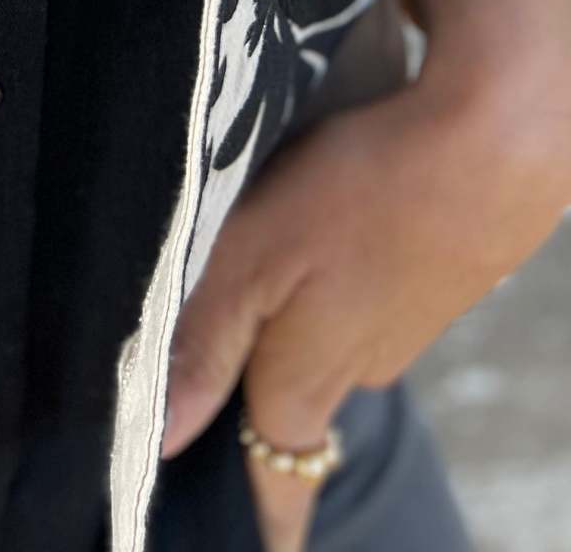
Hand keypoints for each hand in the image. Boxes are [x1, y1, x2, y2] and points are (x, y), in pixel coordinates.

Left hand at [162, 0, 570, 551]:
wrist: (494, 142)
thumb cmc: (363, 193)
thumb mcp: (253, 259)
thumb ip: (205, 344)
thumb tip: (160, 440)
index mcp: (307, 377)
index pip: (278, 473)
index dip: (261, 514)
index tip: (250, 547)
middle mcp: (360, 367)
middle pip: (293, 405)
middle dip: (253, 401)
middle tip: (205, 389)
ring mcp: (402, 323)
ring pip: (327, 342)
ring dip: (292, 323)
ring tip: (251, 276)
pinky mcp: (429, 278)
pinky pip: (361, 296)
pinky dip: (333, 279)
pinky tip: (322, 230)